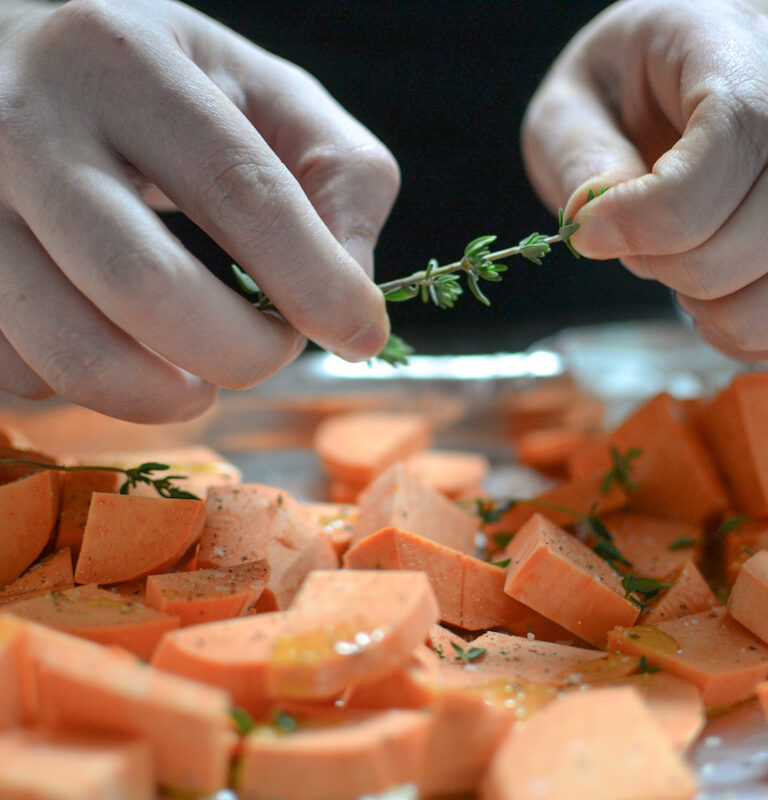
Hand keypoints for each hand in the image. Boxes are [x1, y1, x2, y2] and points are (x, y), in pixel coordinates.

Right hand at [0, 0, 397, 420]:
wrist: (10, 69)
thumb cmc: (160, 92)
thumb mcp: (263, 94)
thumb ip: (340, 177)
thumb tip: (350, 296)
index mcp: (122, 63)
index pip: (241, 192)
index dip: (316, 283)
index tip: (362, 334)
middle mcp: (22, 124)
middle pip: (148, 289)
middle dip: (242, 353)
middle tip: (272, 351)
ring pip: (76, 355)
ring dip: (168, 396)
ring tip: (201, 375)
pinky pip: (27, 375)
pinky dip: (97, 387)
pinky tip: (120, 343)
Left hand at [522, 0, 767, 360]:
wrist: (664, 87)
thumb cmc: (614, 94)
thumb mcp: (569, 107)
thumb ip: (583, 158)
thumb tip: (600, 220)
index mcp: (727, 45)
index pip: (733, 135)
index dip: (656, 210)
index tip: (592, 235)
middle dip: (681, 264)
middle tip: (632, 248)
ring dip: (716, 304)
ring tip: (672, 269)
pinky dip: (740, 326)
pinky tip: (707, 298)